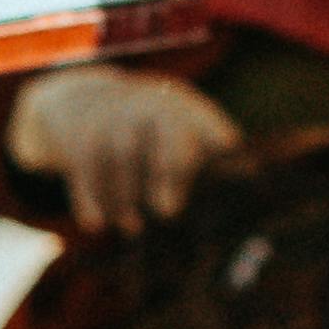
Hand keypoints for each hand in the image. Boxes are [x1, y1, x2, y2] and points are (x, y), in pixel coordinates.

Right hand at [10, 65, 240, 228]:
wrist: (82, 99)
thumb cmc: (147, 131)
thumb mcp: (177, 131)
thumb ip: (210, 157)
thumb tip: (250, 185)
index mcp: (179, 105)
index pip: (203, 121)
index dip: (217, 137)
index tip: (234, 159)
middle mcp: (146, 104)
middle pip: (161, 130)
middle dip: (166, 169)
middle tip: (169, 212)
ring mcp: (110, 116)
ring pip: (118, 154)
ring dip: (123, 196)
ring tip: (134, 229)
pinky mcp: (78, 135)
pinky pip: (82, 167)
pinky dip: (89, 197)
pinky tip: (96, 225)